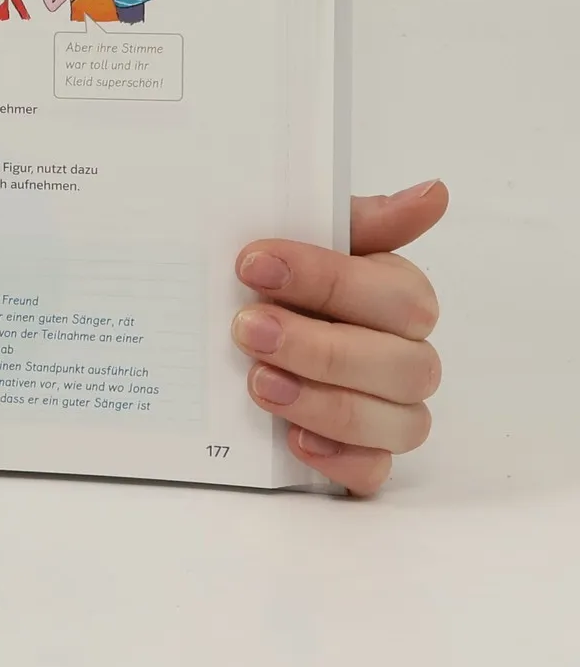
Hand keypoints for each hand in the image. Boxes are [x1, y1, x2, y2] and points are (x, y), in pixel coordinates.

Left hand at [231, 182, 446, 495]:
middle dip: (319, 348)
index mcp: (399, 298)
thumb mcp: (307, 239)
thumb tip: (433, 193)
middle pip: (402, 365)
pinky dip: (338, 460)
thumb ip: (362, 221)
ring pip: (396, 422)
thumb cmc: (280, 282)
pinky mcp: (364, 457)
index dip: (326, 279)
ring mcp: (391, 412)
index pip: (396, 295)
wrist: (232, 328)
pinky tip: (293, 441)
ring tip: (259, 382)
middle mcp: (406, 357)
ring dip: (324, 403)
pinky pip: (374, 473)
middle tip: (248, 329)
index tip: (252, 264)